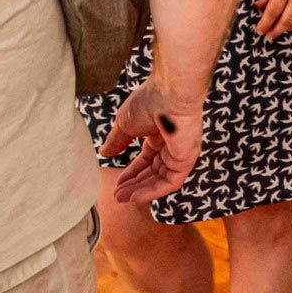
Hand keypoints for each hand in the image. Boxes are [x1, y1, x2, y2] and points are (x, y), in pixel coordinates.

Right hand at [102, 80, 203, 203]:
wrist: (169, 94)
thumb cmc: (149, 101)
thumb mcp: (125, 124)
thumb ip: (117, 141)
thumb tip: (104, 153)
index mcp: (159, 134)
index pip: (146, 159)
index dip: (131, 172)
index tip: (117, 183)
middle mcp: (171, 144)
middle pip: (153, 172)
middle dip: (134, 185)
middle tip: (117, 195)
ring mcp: (181, 152)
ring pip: (161, 179)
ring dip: (141, 191)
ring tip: (122, 198)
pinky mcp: (187, 158)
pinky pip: (171, 182)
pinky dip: (154, 191)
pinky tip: (136, 197)